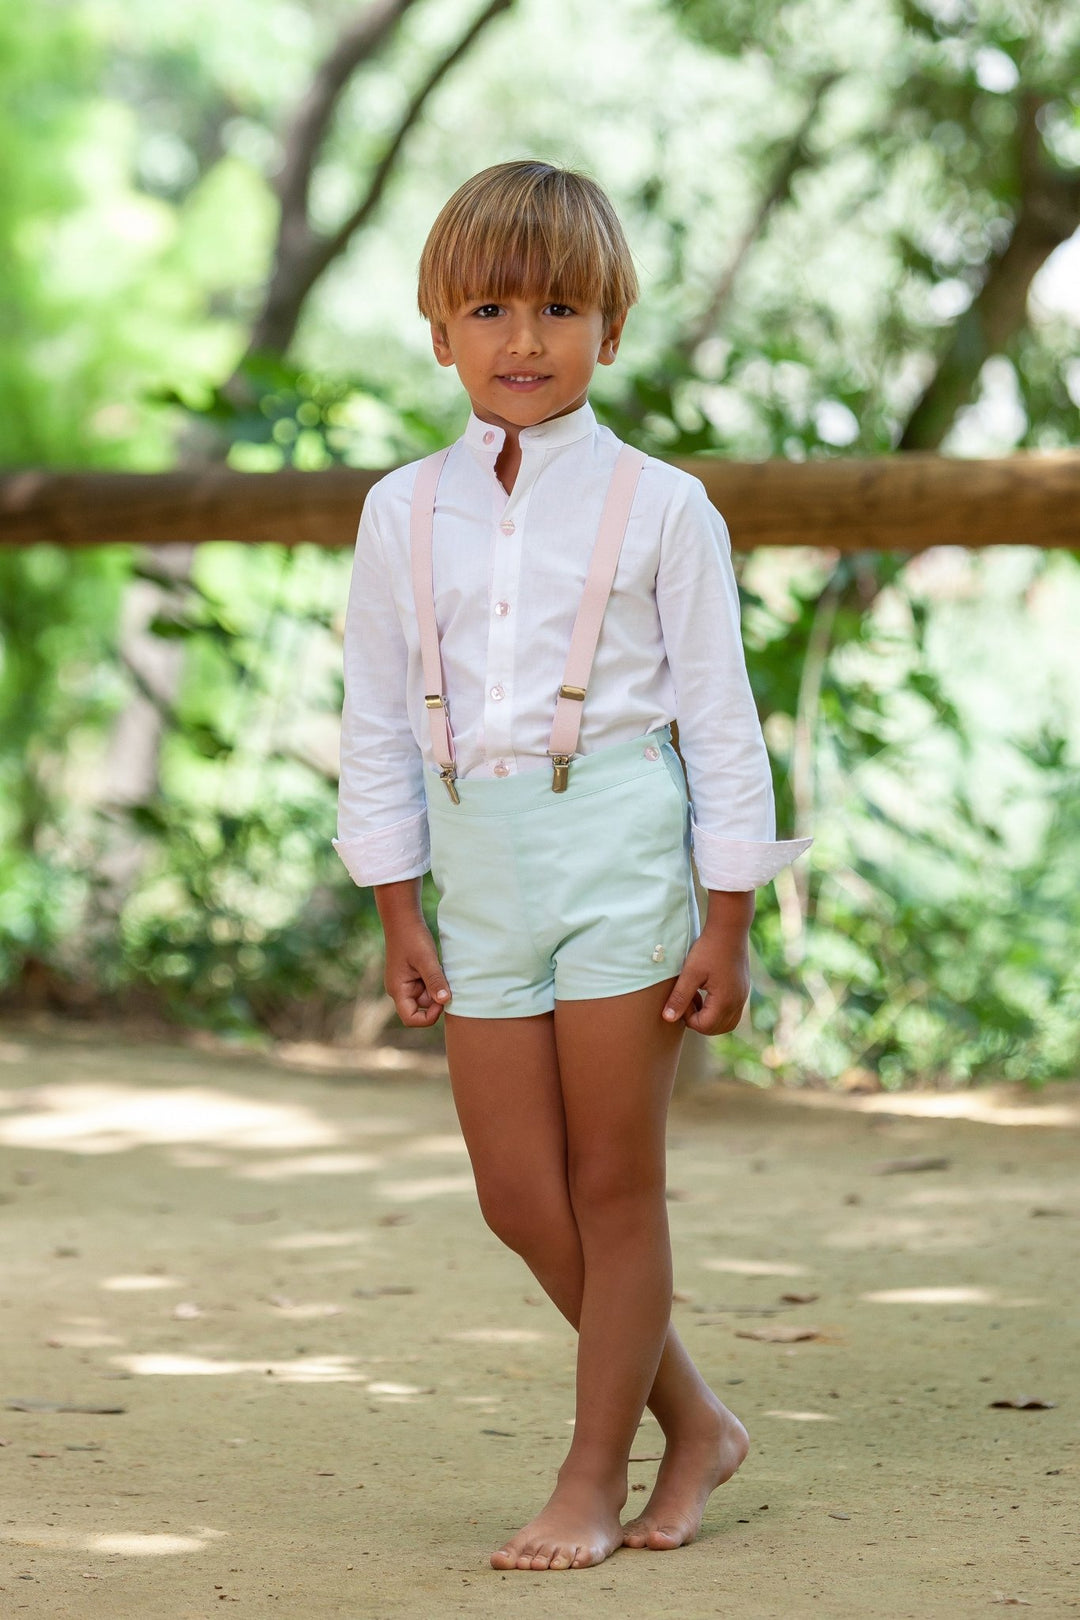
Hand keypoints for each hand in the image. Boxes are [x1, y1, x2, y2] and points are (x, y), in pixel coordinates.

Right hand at [383, 917, 451, 1026]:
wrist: (404, 919)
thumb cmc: (412, 938)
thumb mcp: (426, 960)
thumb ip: (435, 981)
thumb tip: (446, 1001)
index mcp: (398, 990)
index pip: (411, 1019)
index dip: (428, 1017)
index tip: (441, 1000)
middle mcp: (400, 990)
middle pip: (422, 1008)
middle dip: (435, 998)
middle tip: (442, 979)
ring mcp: (406, 983)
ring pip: (427, 996)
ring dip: (436, 987)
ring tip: (439, 969)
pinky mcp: (413, 976)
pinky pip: (427, 986)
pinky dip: (435, 980)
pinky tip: (437, 966)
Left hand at [662, 889, 753, 1035]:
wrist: (729, 928)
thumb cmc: (708, 949)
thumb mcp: (690, 973)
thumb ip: (679, 997)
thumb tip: (668, 1018)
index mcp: (725, 1001)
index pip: (704, 1027)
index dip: (687, 1017)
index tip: (682, 997)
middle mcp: (737, 1002)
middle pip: (716, 1028)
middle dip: (698, 1020)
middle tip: (688, 999)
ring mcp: (742, 996)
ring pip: (725, 1022)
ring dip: (708, 1016)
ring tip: (696, 996)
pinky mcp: (742, 989)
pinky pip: (731, 1010)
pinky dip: (717, 1009)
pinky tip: (706, 990)